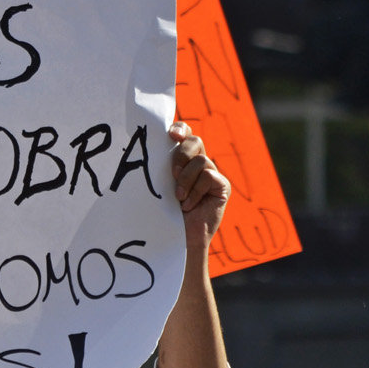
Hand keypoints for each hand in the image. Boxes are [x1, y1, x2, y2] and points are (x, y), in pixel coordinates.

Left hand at [167, 122, 227, 249]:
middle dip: (182, 153)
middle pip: (195, 140)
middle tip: (173, 173)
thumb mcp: (159, 186)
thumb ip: (161, 167)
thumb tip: (146, 148)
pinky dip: (196, 191)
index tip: (170, 134)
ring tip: (179, 197)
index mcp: (182, 159)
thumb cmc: (164, 213)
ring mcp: (212, 174)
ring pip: (201, 160)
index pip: (184, 134)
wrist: (179, 238)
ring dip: (186, 179)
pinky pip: (209, 177)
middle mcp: (198, 163)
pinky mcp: (222, 186)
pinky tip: (188, 205)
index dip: (180, 128)